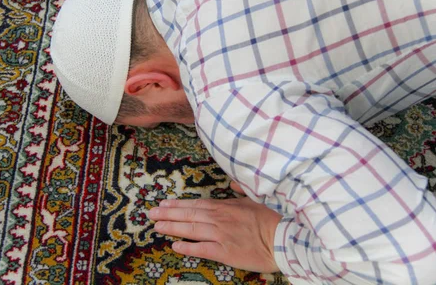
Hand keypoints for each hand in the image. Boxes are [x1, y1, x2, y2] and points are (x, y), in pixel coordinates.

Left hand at [149, 182, 281, 272]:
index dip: (178, 204)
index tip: (164, 203)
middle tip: (151, 213)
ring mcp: (220, 235)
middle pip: (188, 214)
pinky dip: (187, 246)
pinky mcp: (224, 252)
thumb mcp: (255, 199)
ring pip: (190, 229)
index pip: (196, 204)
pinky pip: (201, 249)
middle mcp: (219, 219)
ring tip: (157, 227)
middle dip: (168, 214)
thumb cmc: (271, 219)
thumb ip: (240, 191)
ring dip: (172, 227)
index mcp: (225, 206)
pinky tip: (175, 246)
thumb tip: (233, 184)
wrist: (284, 238)